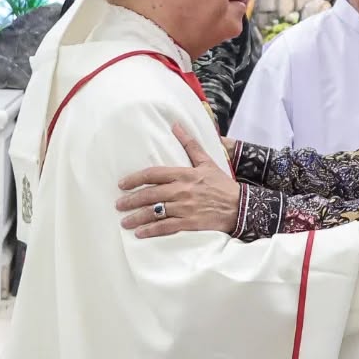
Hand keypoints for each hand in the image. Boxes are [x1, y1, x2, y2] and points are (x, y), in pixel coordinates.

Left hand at [117, 124, 239, 237]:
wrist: (240, 206)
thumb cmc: (221, 184)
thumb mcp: (207, 162)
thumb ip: (190, 144)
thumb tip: (176, 125)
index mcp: (185, 174)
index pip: (154, 174)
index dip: (135, 179)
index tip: (122, 185)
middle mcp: (182, 191)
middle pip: (150, 195)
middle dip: (131, 201)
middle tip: (118, 205)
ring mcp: (185, 208)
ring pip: (155, 213)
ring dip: (137, 217)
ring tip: (124, 221)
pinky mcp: (190, 223)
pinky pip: (166, 227)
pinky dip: (152, 230)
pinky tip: (140, 233)